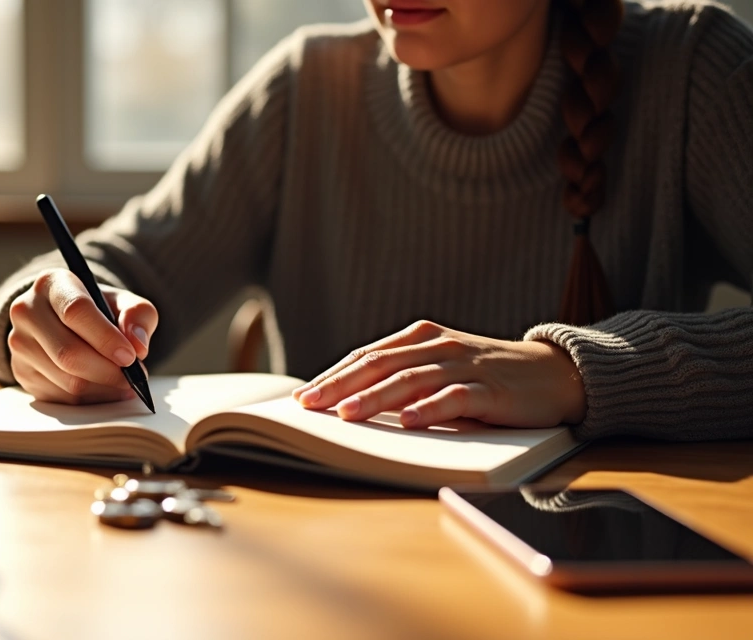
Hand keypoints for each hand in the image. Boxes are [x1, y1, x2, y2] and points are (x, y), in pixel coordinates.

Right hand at [7, 269, 157, 403]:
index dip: (105, 338)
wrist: (64, 321)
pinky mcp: (21, 372)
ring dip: (103, 388)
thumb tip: (137, 346)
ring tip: (124, 383)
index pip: (75, 311)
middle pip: (68, 352)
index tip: (130, 356)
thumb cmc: (98, 310)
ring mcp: (19, 344)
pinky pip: (62, 397)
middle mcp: (27, 311)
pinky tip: (105, 389)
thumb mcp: (123, 302)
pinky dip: (90, 399)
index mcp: (51, 284)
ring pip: (67, 380)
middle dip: (108, 371)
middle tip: (133, 376)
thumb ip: (138, 315)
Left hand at [291, 321, 585, 427]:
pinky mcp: (491, 389)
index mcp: (421, 338)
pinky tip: (407, 422)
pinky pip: (455, 397)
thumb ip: (403, 378)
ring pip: (410, 379)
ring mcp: (465, 366)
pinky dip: (429, 409)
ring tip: (345, 415)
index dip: (332, 375)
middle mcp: (438, 346)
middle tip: (309, 406)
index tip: (301, 397)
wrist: (556, 374)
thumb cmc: (487, 377)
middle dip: (340, 386)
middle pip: (380, 365)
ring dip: (375, 398)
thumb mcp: (441, 369)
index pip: (366, 356)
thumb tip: (348, 404)